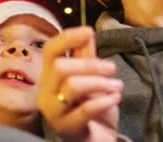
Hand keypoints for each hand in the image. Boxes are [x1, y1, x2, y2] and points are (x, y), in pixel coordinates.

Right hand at [37, 26, 122, 140]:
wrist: (96, 140)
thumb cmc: (91, 109)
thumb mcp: (91, 78)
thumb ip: (86, 56)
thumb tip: (87, 31)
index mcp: (50, 77)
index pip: (50, 51)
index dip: (67, 37)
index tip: (88, 31)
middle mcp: (46, 93)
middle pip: (61, 67)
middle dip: (91, 64)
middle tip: (112, 69)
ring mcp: (54, 112)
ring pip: (72, 86)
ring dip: (100, 82)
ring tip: (117, 86)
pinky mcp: (67, 129)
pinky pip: (84, 110)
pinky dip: (104, 100)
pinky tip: (115, 98)